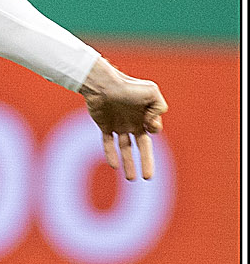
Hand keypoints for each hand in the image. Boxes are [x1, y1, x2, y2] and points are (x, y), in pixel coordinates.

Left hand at [79, 57, 167, 180]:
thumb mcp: (152, 93)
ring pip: (125, 149)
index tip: (149, 123)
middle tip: (148, 177)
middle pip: (142, 147)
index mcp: (145, 116)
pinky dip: (111, 154)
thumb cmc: (128, 86)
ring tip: (132, 179)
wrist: (103, 84)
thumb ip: (159, 108)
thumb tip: (153, 126)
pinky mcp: (105, 126)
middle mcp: (133, 122)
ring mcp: (119, 125)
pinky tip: (114, 167)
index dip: (153, 129)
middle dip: (146, 162)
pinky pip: (108, 144)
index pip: (153, 131)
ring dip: (128, 164)